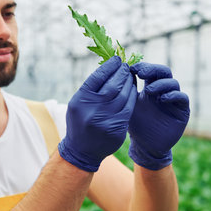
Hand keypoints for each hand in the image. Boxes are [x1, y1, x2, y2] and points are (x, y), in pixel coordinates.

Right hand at [58, 56, 136, 171]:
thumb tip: (109, 68)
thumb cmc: (79, 121)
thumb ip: (91, 88)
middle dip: (121, 73)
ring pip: (123, 95)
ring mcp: (106, 120)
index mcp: (80, 101)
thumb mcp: (77, 103)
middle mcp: (92, 110)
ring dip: (129, 83)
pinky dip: (132, 96)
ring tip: (130, 75)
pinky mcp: (117, 128)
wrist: (81, 151)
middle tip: (126, 66)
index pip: (97, 77)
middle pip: (112, 85)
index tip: (117, 59)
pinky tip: (133, 90)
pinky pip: (128, 108)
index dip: (109, 66)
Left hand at [128, 62, 189, 169]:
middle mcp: (164, 90)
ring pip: (173, 83)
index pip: (150, 70)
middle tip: (141, 73)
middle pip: (164, 71)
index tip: (132, 68)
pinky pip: (182, 97)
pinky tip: (163, 99)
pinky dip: (173, 95)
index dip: (143, 66)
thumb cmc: (136, 124)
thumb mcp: (129, 104)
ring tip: (149, 90)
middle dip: (153, 69)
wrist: (145, 145)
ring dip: (161, 84)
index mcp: (151, 86)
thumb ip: (127, 90)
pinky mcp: (183, 110)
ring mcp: (174, 100)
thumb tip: (118, 71)